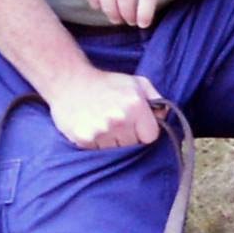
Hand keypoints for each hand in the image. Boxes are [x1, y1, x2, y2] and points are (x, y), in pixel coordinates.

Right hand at [47, 68, 163, 149]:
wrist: (69, 80)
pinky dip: (97, 144)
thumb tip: (164, 116)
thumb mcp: (136, 83)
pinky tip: (94, 128)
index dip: (145, 132)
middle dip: (129, 137)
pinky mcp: (84, 139)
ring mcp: (100, 131)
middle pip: (133, 145)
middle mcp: (119, 120)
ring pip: (116, 151)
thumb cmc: (106, 82)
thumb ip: (156, 99)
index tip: (137, 126)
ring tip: (105, 126)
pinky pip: (99, 152)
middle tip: (118, 123)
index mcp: (135, 106)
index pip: (150, 136)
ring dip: (113, 142)